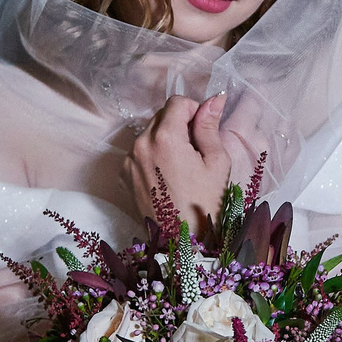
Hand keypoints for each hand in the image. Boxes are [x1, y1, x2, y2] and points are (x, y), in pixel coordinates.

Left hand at [128, 94, 236, 226]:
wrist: (183, 242)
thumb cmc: (205, 203)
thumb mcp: (216, 162)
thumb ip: (210, 126)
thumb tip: (214, 99)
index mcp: (165, 138)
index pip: (176, 103)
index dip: (194, 109)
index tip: (203, 127)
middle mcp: (141, 145)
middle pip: (161, 116)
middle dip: (179, 124)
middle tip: (195, 150)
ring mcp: (129, 161)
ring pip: (149, 134)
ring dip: (165, 140)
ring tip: (181, 166)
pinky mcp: (124, 175)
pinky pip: (139, 153)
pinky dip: (153, 156)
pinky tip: (167, 176)